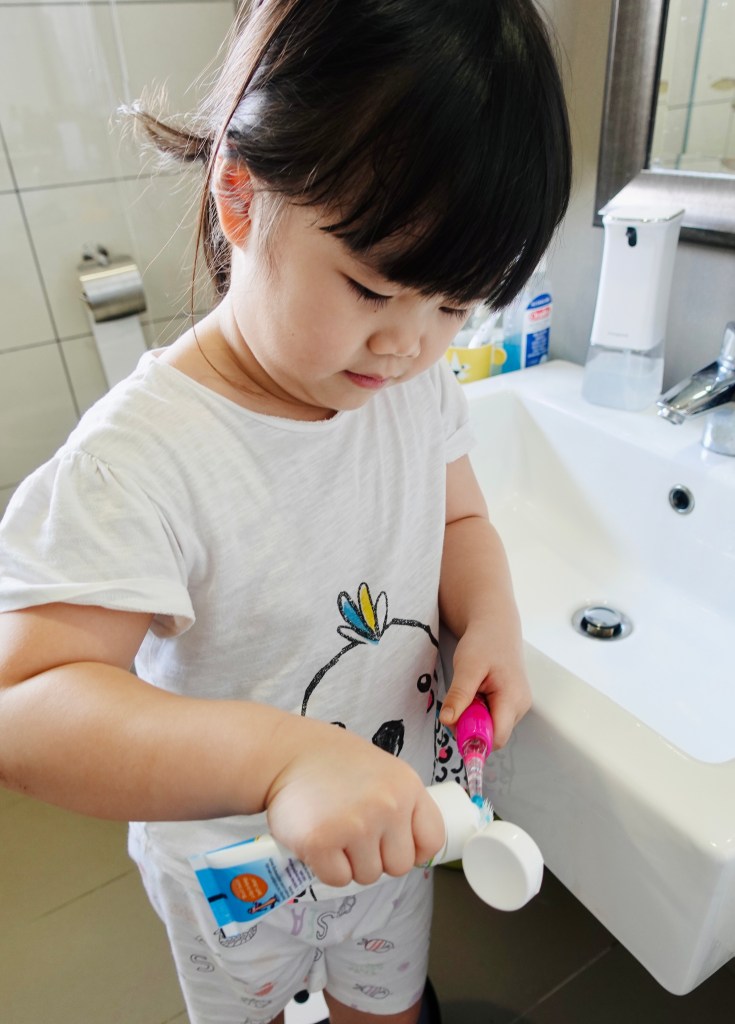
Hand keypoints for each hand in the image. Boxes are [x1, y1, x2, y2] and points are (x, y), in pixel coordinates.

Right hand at [263, 718, 444, 887]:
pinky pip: (337, 879)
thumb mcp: (382, 772)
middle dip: (376, 857)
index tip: (394, 844)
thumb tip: (415, 849)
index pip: (432, 840)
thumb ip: (400, 804)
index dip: (413, 849)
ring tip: (333, 828)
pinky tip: (318, 837)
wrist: (285, 753)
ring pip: (368, 876)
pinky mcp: (322, 843)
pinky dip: (325, 867)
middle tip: (353, 832)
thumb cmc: (332, 763)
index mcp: (406, 786)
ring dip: (349, 862)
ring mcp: (356, 825)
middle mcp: (388, 806)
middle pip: (399, 866)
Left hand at [439, 621, 530, 748]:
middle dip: (471, 728)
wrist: (495, 627)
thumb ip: (458, 695)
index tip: (455, 723)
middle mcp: (520, 707)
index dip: (473, 738)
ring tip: (469, 694)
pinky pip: (493, 719)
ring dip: (473, 719)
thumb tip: (447, 720)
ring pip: (492, 728)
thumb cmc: (484, 642)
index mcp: (512, 699)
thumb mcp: (467, 666)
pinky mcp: (511, 704)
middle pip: (493, 736)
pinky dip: (479, 712)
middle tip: (457, 704)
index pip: (496, 738)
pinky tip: (475, 694)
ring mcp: (517, 706)